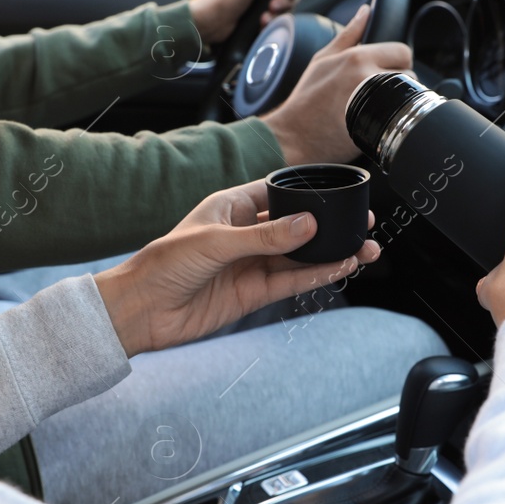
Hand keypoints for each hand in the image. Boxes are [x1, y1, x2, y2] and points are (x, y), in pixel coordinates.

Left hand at [92, 180, 380, 355]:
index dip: (309, 193)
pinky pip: (292, 280)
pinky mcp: (253, 293)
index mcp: (231, 207)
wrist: (140, 311)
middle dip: (330, 226)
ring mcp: (251, 264)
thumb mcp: (216, 243)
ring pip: (300, 256)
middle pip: (297, 227)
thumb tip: (308, 223)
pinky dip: (317, 275)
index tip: (340, 195)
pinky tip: (341, 268)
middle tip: (362, 224)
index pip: (278, 192)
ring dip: (331, 253)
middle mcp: (245, 233)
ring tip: (364, 250)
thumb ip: (265, 235)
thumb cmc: (163, 265)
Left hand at [188, 0, 310, 42]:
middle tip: (273, 5)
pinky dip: (270, 23)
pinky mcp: (263, 17)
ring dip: (277, 14)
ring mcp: (266, 2)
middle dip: (286, 2)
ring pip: (286, 9)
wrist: (213, 21)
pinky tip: (261, 23)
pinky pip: (277, 22)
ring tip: (264, 16)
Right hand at [261, 5, 412, 164]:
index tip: (387, 72)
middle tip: (379, 93)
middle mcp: (368, 77)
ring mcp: (374, 103)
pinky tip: (378, 122)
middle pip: (409, 74)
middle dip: (399, 83)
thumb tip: (366, 11)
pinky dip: (396, 119)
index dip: (398, 62)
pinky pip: (402, 118)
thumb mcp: (322, 59)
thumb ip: (349, 34)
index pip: (402, 51)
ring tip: (377, 108)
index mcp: (356, 58)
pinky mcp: (378, 127)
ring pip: (407, 96)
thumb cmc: (306, 99)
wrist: (293, 137)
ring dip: (399, 101)